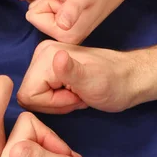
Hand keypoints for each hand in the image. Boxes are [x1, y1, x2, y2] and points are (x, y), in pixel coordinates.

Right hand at [17, 40, 140, 113]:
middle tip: (78, 96)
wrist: (129, 79)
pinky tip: (75, 92)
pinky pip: (40, 94)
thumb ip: (71, 70)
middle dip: (54, 103)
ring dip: (57, 102)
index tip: (74, 96)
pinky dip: (58, 99)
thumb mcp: (93, 81)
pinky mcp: (48, 68)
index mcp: (45, 55)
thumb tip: (57, 57)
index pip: (27, 95)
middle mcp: (40, 54)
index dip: (51, 103)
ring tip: (78, 94)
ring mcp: (43, 60)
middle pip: (28, 95)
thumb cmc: (114, 84)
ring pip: (34, 97)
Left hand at [26, 0, 130, 43]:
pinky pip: (51, 7)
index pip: (32, 16)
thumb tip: (63, 25)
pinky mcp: (71, 21)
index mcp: (66, 35)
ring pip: (43, 8)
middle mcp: (66, 37)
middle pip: (36, 13)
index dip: (48, 0)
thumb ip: (72, 9)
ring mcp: (69, 29)